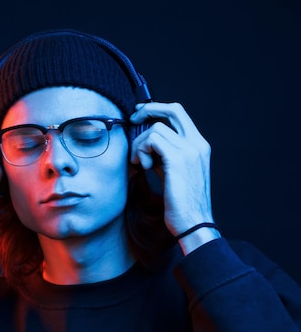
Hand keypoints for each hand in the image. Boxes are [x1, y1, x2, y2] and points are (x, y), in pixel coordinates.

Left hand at [130, 102, 218, 251]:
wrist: (192, 222)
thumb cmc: (180, 202)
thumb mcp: (172, 172)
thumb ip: (163, 154)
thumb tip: (144, 143)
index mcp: (198, 145)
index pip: (178, 113)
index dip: (157, 109)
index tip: (139, 114)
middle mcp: (197, 144)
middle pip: (172, 109)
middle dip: (148, 111)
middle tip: (132, 120)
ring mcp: (190, 150)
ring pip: (156, 128)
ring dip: (140, 143)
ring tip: (140, 163)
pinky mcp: (178, 159)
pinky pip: (152, 140)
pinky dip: (141, 151)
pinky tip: (142, 166)